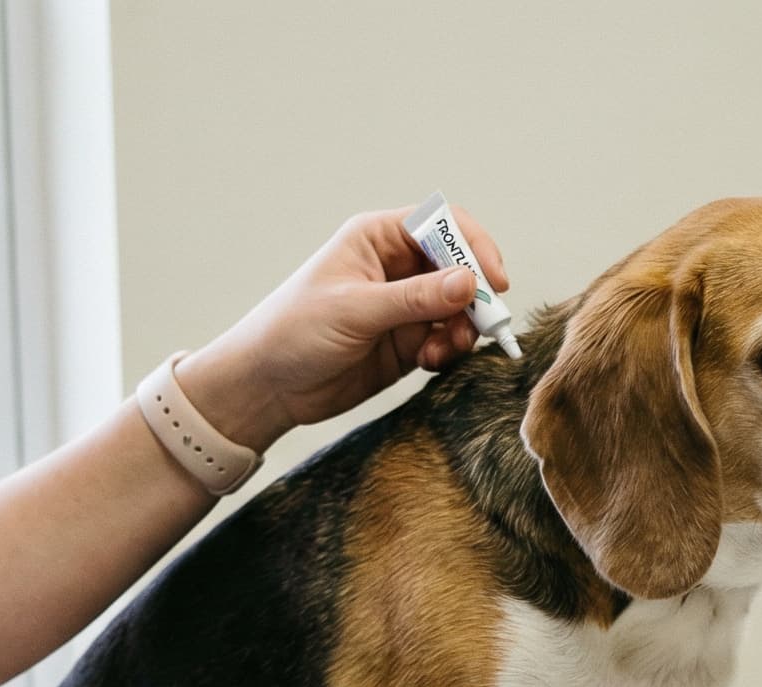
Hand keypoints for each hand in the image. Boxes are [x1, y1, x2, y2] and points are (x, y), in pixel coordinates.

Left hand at [174, 205, 513, 451]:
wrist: (268, 385)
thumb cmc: (293, 331)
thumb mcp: (355, 309)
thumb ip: (414, 298)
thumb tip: (468, 283)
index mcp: (378, 239)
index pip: (442, 226)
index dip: (473, 247)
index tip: (492, 280)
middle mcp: (397, 267)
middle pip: (460, 268)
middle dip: (475, 296)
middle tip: (482, 325)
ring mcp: (405, 306)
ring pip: (459, 307)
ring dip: (463, 328)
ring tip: (443, 351)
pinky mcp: (408, 342)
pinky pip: (448, 339)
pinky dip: (450, 350)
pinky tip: (431, 362)